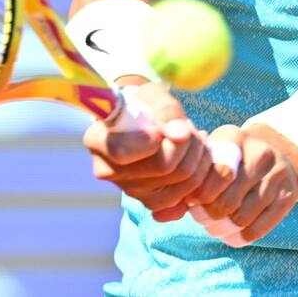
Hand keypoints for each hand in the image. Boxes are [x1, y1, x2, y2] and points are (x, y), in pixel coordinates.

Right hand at [82, 81, 212, 218]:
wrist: (142, 121)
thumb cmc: (143, 103)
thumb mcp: (151, 94)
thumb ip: (166, 109)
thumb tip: (180, 134)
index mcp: (97, 140)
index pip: (122, 151)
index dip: (150, 140)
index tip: (161, 126)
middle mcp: (109, 171)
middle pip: (163, 165)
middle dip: (187, 142)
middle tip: (188, 126)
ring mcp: (130, 190)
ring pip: (181, 180)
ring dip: (198, 155)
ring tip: (193, 136)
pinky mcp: (152, 203)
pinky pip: (188, 194)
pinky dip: (200, 172)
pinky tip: (194, 155)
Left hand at [188, 123, 297, 243]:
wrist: (280, 152)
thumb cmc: (236, 156)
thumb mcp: (218, 148)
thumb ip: (197, 169)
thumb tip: (172, 203)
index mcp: (237, 139)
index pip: (217, 174)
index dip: (200, 195)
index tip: (193, 200)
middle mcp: (261, 154)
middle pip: (227, 201)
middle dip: (209, 216)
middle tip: (202, 218)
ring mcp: (278, 176)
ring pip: (241, 218)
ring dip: (223, 229)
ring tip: (215, 227)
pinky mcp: (288, 196)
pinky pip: (259, 228)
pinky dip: (241, 237)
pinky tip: (232, 234)